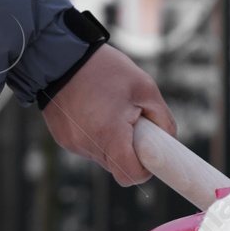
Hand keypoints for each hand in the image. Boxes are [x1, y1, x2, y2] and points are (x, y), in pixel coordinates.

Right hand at [40, 45, 175, 185]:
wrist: (60, 55)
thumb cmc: (105, 69)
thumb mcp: (145, 87)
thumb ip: (162, 118)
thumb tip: (168, 140)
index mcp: (109, 134)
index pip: (129, 175)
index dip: (143, 171)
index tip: (148, 156)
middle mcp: (87, 144)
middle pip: (116, 166)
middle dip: (128, 152)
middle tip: (132, 126)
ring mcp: (71, 142)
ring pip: (101, 157)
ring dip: (111, 143)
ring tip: (110, 113)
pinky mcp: (61, 137)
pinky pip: (86, 146)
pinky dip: (95, 136)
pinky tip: (94, 112)